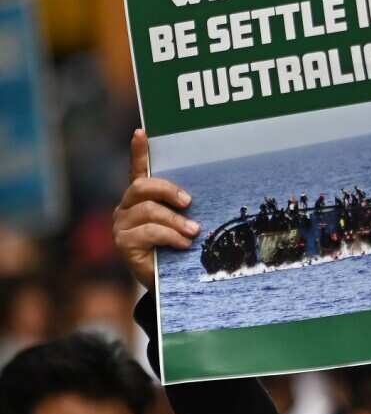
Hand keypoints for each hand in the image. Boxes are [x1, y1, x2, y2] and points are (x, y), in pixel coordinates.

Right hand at [112, 129, 200, 288]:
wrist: (168, 281)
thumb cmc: (178, 247)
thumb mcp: (184, 223)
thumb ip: (185, 208)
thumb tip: (204, 197)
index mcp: (143, 198)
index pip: (138, 169)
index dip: (139, 151)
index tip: (141, 132)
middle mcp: (128, 207)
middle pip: (142, 186)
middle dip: (168, 190)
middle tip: (189, 202)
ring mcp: (123, 224)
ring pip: (148, 211)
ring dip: (176, 221)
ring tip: (193, 232)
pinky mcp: (124, 243)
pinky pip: (148, 232)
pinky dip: (170, 236)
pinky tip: (183, 243)